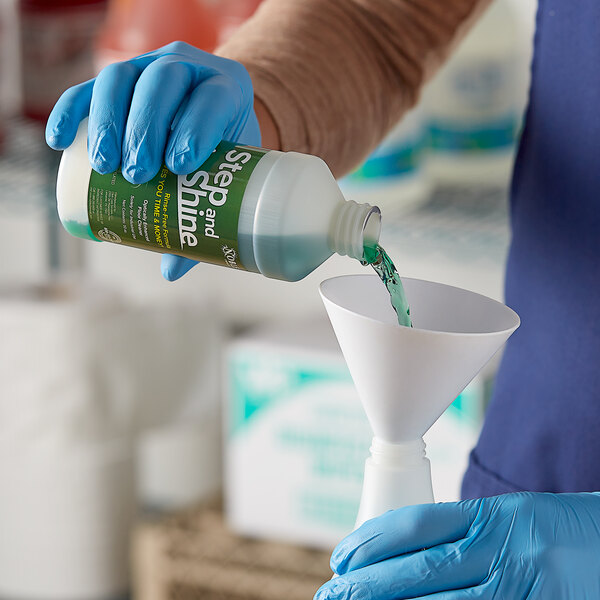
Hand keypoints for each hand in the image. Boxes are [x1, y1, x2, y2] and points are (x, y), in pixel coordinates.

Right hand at [46, 41, 260, 280]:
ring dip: (109, 120)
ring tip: (104, 165)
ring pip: (123, 76)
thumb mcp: (226, 175)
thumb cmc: (222, 150)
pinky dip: (71, 111)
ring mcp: (150, 67)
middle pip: (162, 82)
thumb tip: (172, 270)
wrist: (213, 115)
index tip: (180, 165)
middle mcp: (189, 67)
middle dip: (146, 127)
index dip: (195, 127)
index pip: (212, 99)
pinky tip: (60, 141)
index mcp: (228, 89)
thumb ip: (206, 216)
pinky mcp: (119, 77)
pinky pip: (88, 87)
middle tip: (138, 173)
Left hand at [315, 492, 599, 598]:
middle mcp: (505, 551)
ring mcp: (522, 588)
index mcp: (494, 516)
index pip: (417, 524)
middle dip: (368, 585)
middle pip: (420, 570)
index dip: (373, 540)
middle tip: (331, 593)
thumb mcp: (513, 520)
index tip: (342, 556)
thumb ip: (466, 535)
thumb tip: (404, 555)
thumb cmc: (564, 533)